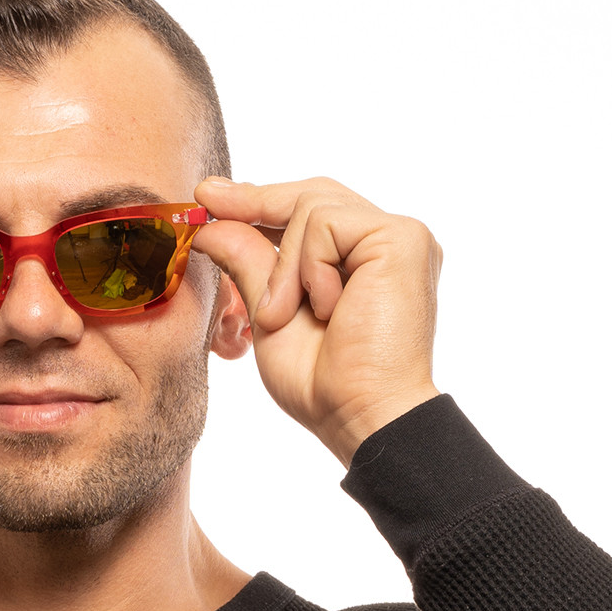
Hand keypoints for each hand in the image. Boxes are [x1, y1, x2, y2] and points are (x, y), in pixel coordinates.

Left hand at [192, 176, 442, 466]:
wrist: (361, 415)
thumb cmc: (323, 385)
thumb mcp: (270, 316)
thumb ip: (249, 265)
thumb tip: (210, 224)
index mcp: (363, 261)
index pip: (310, 211)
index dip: (259, 200)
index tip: (208, 197)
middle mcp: (386, 243)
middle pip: (313, 195)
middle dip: (256, 204)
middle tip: (207, 204)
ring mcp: (401, 237)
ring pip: (311, 208)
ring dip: (284, 267)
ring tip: (284, 315)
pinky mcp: (404, 239)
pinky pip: (326, 223)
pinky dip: (308, 268)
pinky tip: (325, 309)